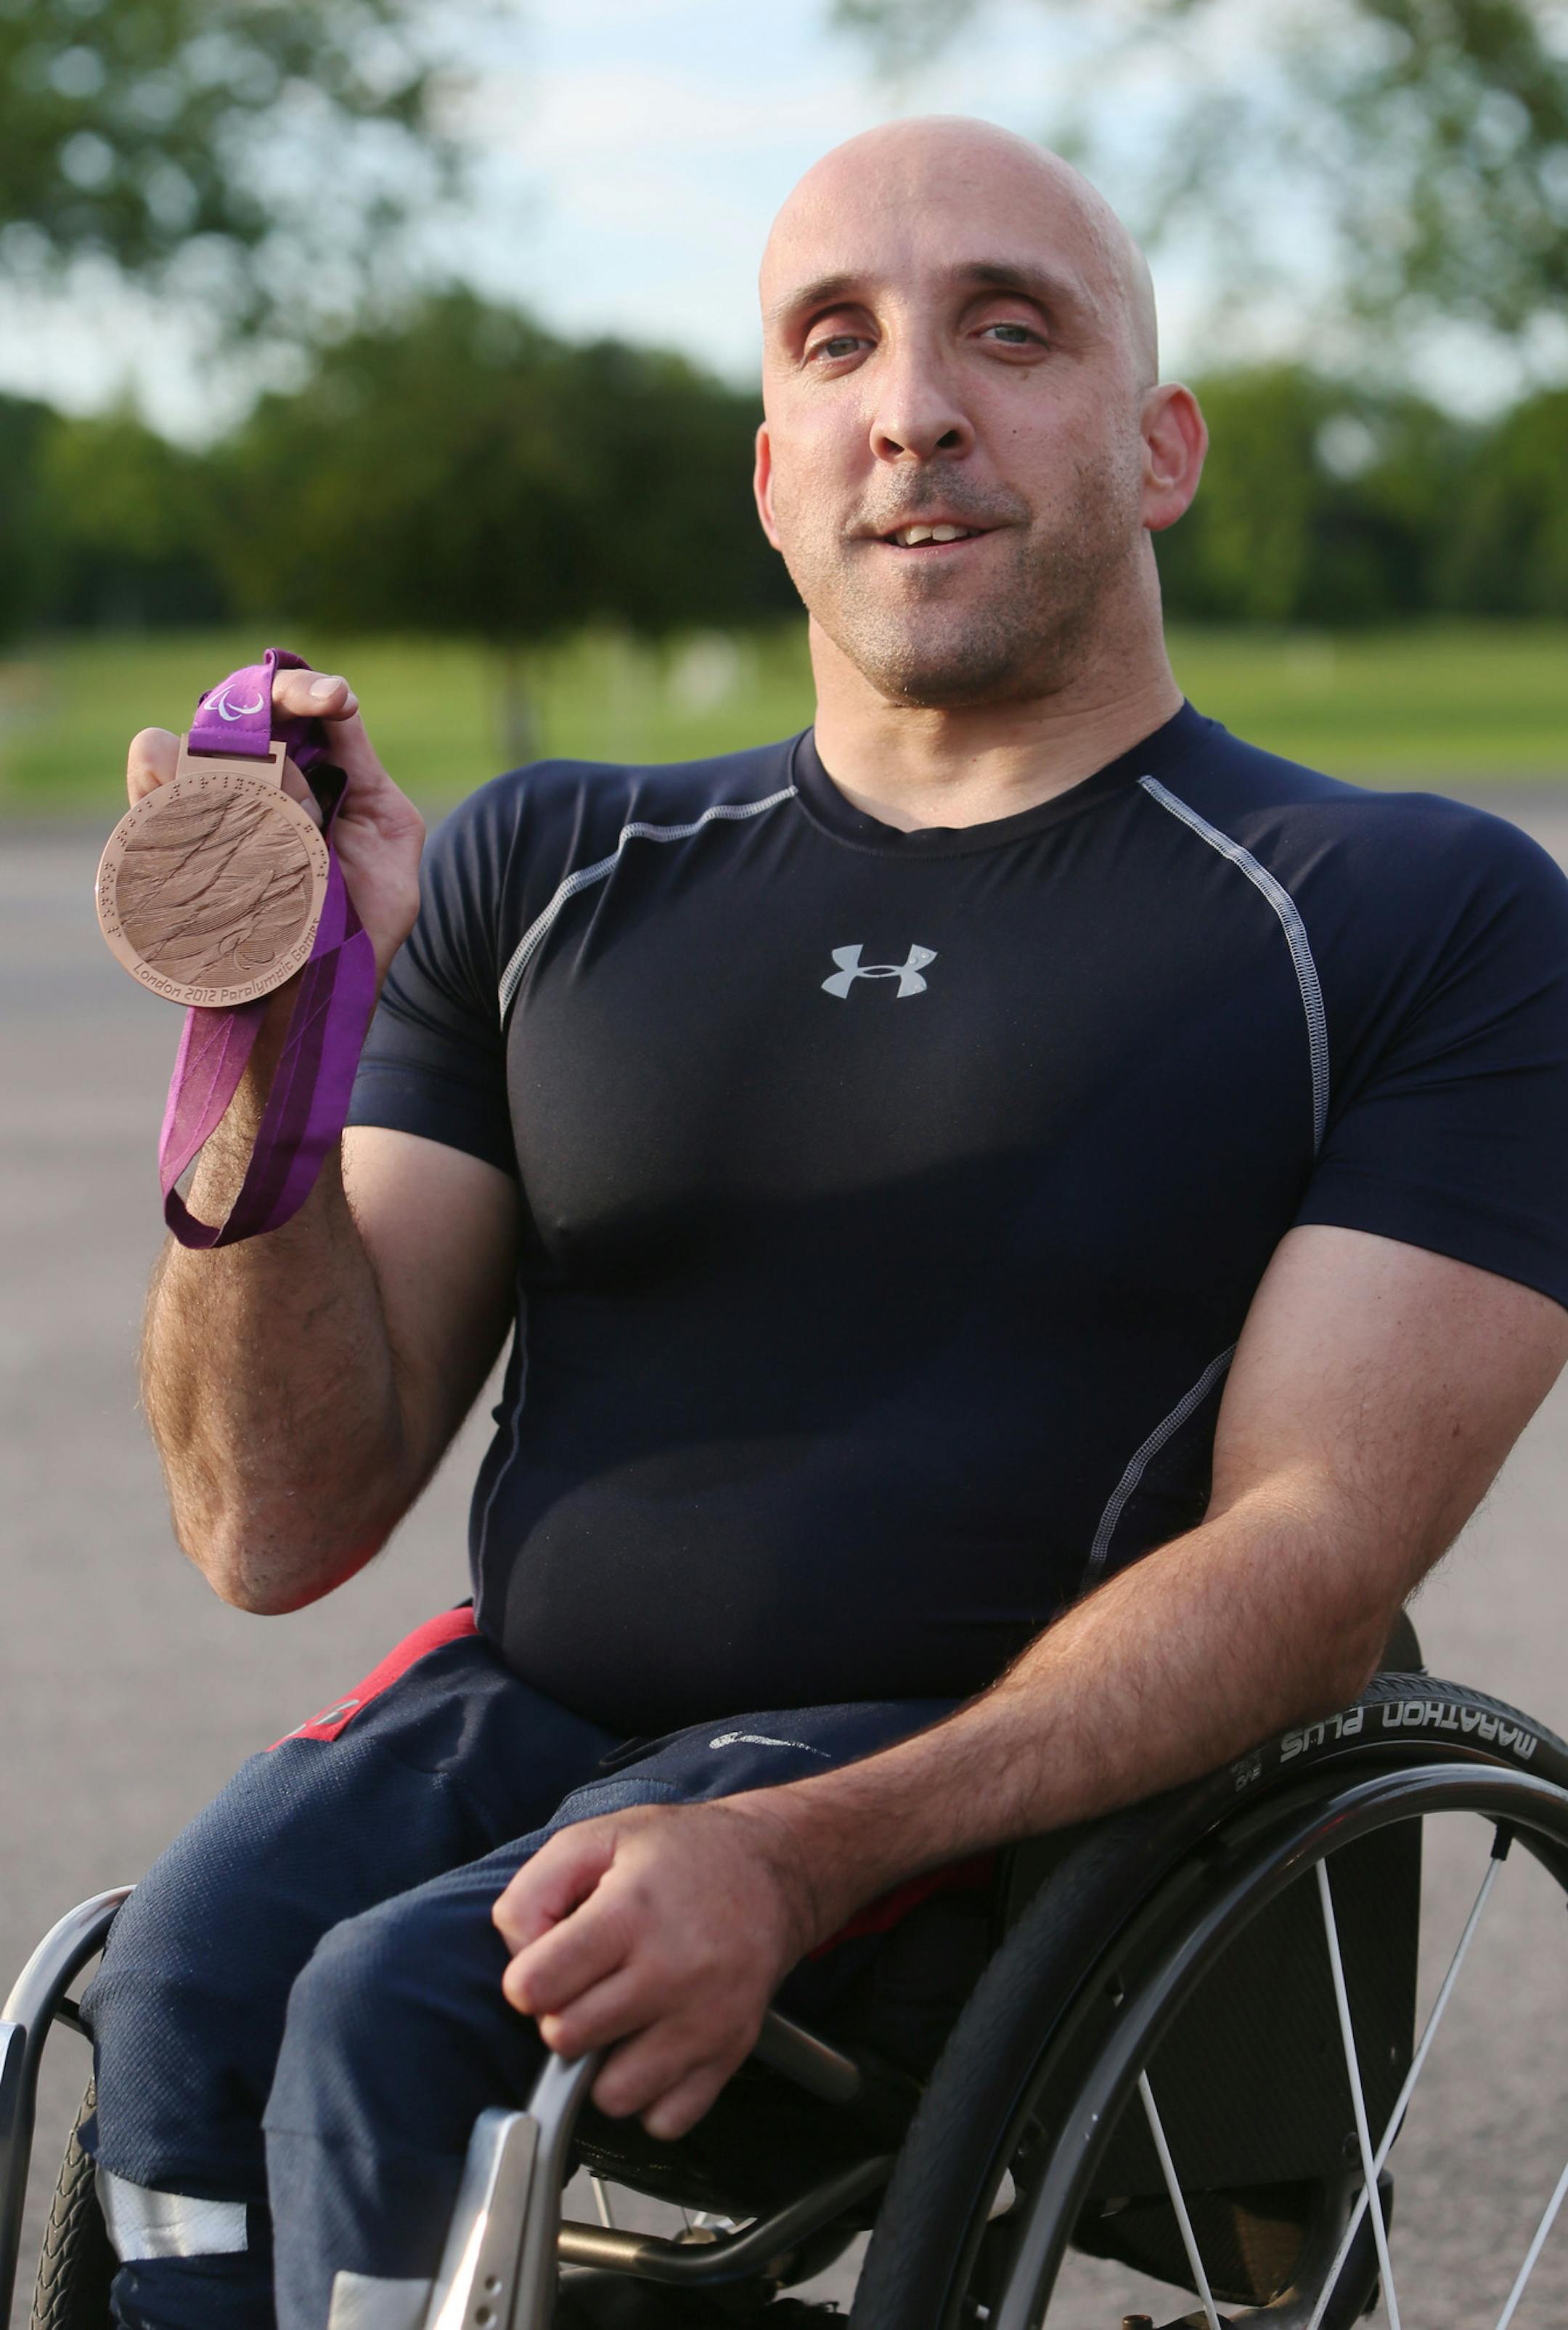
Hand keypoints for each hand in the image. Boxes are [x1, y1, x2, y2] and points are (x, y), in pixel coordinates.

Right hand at [126, 666, 424, 986]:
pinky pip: (143, 804)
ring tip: (267, 841)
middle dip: (272, 751)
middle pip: (222, 719)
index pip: (282, 703)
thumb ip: (362, 769)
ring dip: (224, 785)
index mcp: (297, 769)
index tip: (335, 699)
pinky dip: (168, 807)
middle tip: (309, 805)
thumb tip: (338, 705)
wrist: (328, 999)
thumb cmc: (365, 918)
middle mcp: (238, 781)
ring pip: (170, 751)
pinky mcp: (159, 854)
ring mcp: (194, 815)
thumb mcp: (388, 837)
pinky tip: (201, 834)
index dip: (300, 688)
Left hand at [493, 1797, 815, 2139]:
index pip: (535, 1987)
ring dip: (604, 2065)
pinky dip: (652, 2095)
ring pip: (614, 2095)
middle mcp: (671, 1972)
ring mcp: (706, 2019)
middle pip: (567, 2040)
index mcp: (630, 1913)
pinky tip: (655, 2046)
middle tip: (590, 1985)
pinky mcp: (731, 2053)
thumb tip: (518, 1959)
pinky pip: (667, 2119)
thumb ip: (534, 1891)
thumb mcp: (597, 1837)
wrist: (774, 1869)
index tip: (550, 1964)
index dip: (528, 1978)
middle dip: (564, 2015)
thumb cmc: (680, 1855)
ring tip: (621, 2019)